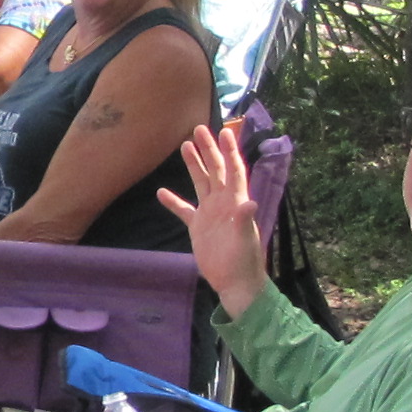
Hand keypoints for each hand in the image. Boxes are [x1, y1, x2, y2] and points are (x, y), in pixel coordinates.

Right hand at [151, 119, 266, 314]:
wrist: (234, 283)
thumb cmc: (243, 261)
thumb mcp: (244, 240)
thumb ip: (244, 220)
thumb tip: (250, 203)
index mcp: (236, 201)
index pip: (234, 170)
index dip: (229, 150)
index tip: (224, 131)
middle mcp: (223, 202)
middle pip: (215, 170)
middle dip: (208, 149)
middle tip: (198, 128)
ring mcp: (210, 213)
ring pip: (201, 183)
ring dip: (194, 165)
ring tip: (184, 145)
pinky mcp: (198, 227)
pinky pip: (184, 210)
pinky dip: (173, 201)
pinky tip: (161, 192)